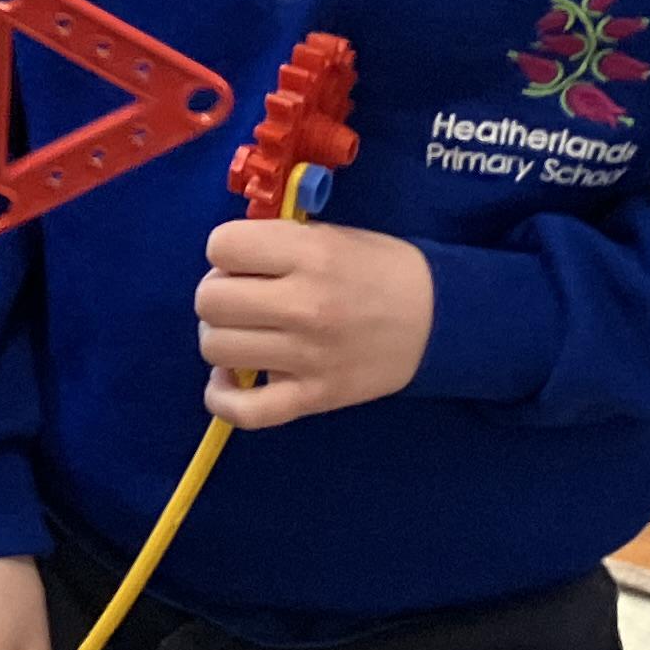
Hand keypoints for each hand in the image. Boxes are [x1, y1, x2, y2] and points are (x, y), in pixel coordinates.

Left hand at [194, 217, 434, 430]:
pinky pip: (243, 411)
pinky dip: (222, 398)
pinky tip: (231, 379)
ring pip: (216, 349)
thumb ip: (278, 243)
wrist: (439, 321)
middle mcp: (305, 305)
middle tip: (243, 298)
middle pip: (210, 301)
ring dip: (221, 339)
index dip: (226, 252)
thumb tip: (224, 262)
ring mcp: (307, 357)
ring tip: (245, 334)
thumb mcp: (332, 237)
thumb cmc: (380, 271)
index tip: (245, 261)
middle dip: (218, 294)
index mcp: (311, 255)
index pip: (221, 246)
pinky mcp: (312, 398)